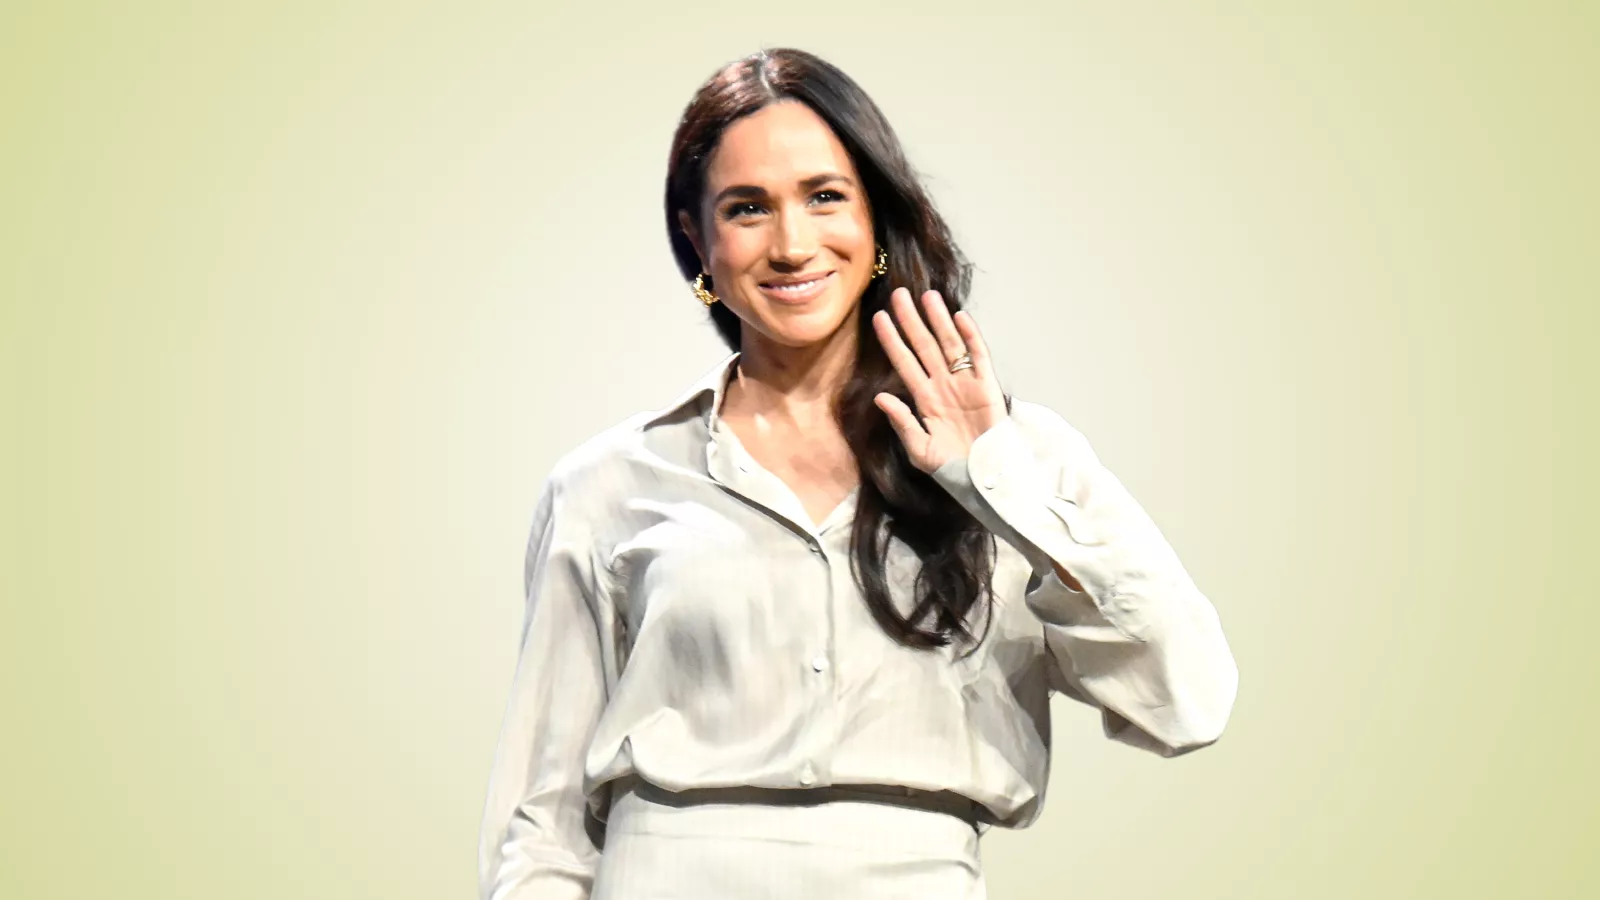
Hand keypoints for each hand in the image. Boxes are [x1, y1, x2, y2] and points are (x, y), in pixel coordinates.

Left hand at [872, 287, 1007, 473]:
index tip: (879, 318)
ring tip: (927, 296)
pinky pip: (978, 356)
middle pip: (924, 345)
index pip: (904, 362)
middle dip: (911, 320)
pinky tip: (959, 317)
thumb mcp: (919, 450)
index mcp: (924, 399)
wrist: (984, 478)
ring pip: (949, 344)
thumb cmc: (952, 468)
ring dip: (938, 320)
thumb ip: (902, 422)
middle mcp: (942, 385)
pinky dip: (970, 337)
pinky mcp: (987, 386)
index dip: (892, 341)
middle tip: (899, 294)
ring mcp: (965, 383)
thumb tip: (881, 396)